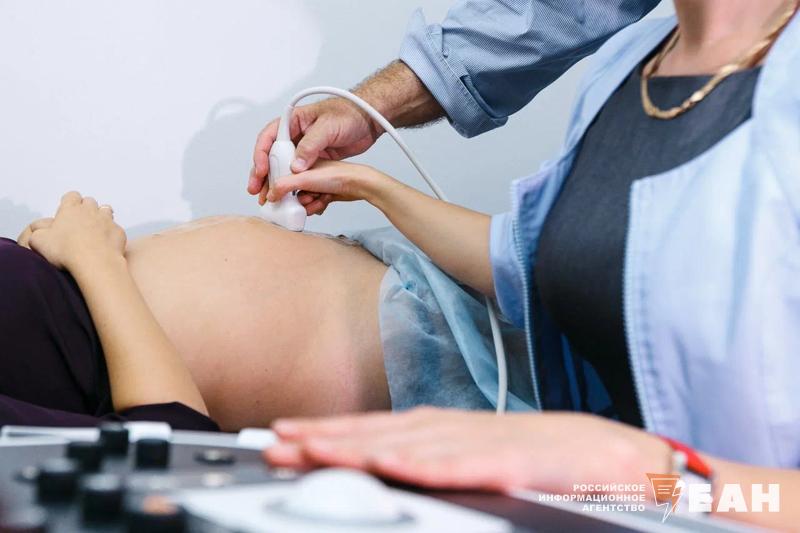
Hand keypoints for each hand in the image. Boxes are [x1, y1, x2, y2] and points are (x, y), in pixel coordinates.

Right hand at [24, 191, 126, 271]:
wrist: (94, 262)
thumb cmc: (65, 251)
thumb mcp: (39, 242)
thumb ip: (37, 233)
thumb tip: (40, 234)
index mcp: (71, 209)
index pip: (71, 196)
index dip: (69, 202)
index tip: (66, 212)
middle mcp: (90, 210)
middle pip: (89, 202)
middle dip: (85, 209)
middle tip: (80, 223)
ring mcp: (107, 220)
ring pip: (106, 210)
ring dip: (101, 217)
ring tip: (95, 229)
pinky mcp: (119, 231)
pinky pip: (116, 229)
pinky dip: (111, 234)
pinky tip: (106, 244)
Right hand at [249, 98, 383, 213]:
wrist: (368, 121)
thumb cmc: (349, 115)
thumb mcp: (328, 127)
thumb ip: (310, 146)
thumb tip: (295, 166)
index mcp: (292, 122)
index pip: (268, 138)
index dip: (261, 156)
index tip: (261, 171)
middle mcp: (294, 136)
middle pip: (272, 156)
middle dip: (263, 175)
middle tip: (257, 191)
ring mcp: (303, 150)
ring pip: (283, 168)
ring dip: (276, 183)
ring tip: (268, 198)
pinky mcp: (313, 161)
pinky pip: (299, 175)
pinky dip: (293, 186)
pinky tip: (291, 197)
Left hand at [265, 408, 669, 493]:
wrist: (623, 460)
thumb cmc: (556, 460)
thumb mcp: (487, 457)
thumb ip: (442, 460)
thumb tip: (396, 464)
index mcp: (452, 431)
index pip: (381, 429)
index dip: (332, 433)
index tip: (289, 435)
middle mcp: (461, 432)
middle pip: (383, 433)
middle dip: (326, 438)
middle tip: (276, 440)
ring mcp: (487, 446)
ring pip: (410, 445)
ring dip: (357, 447)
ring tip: (310, 449)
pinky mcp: (516, 466)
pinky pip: (464, 466)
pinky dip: (425, 464)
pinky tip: (392, 466)